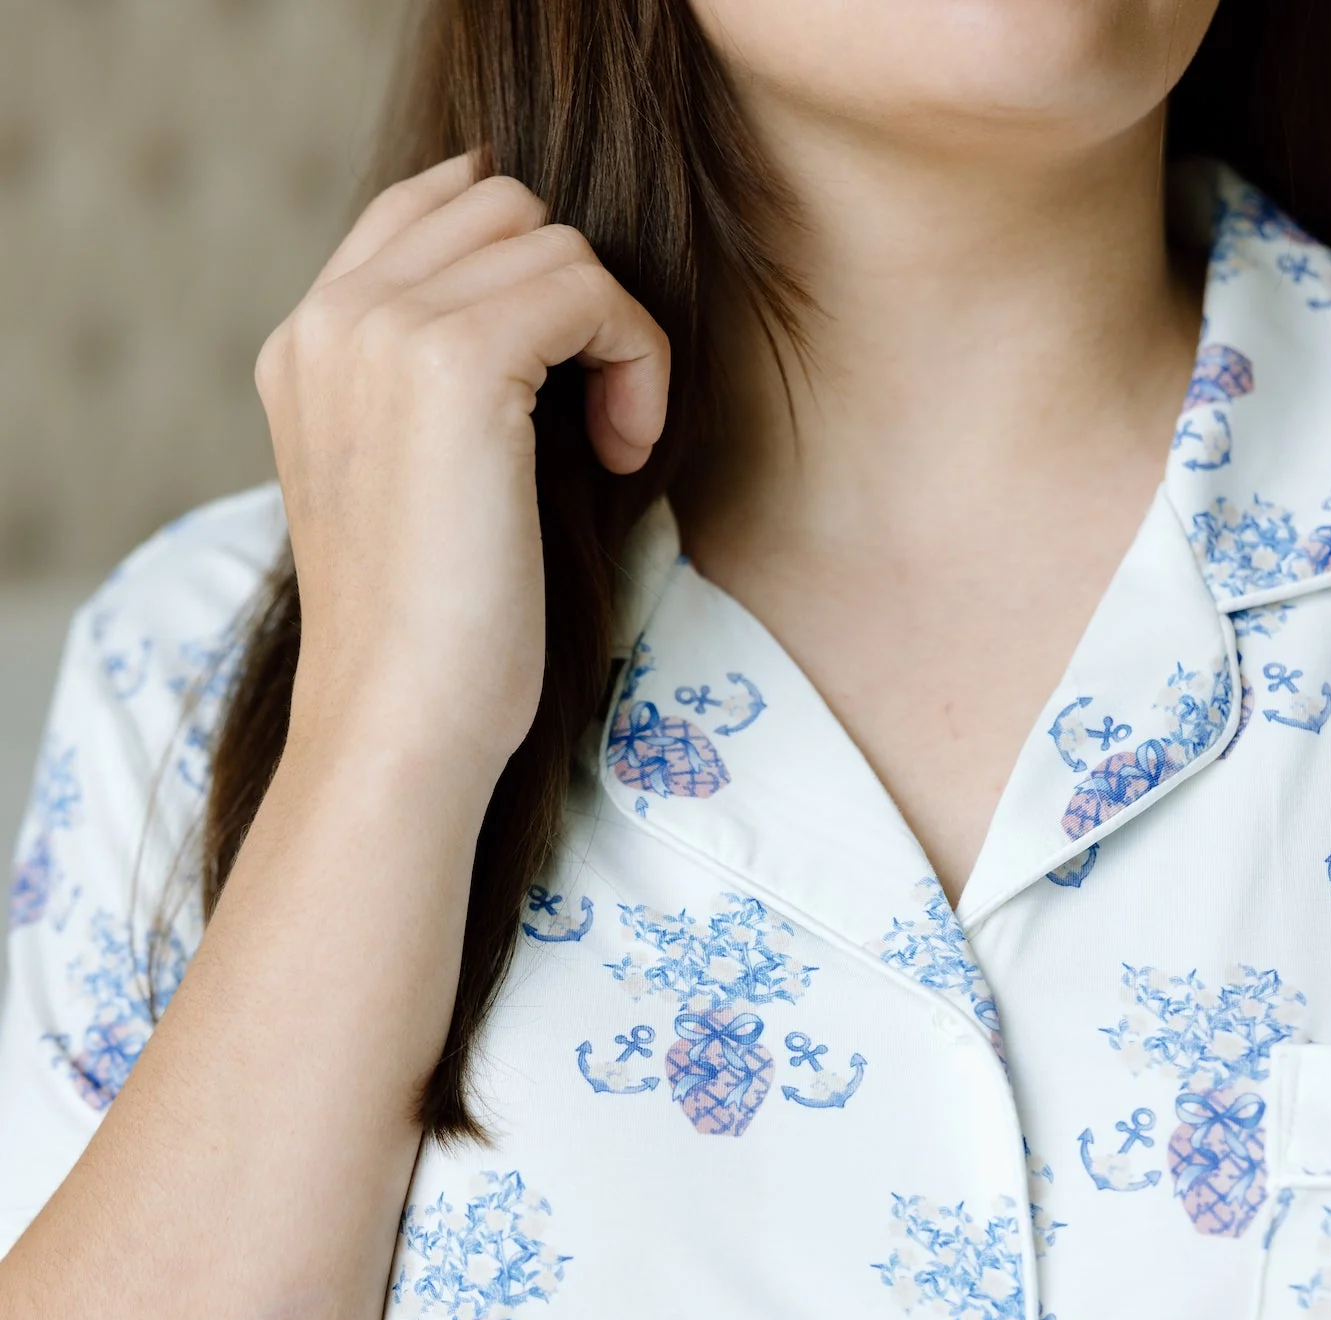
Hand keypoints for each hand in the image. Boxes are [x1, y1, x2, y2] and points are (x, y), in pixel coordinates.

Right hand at [255, 157, 670, 775]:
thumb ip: (434, 384)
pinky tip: (620, 453)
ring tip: (609, 444)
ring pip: (551, 238)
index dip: (523, 258)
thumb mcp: (413, 482)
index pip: (425, 204)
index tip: (566, 369)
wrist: (397, 720)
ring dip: (614, 332)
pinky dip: (638, 360)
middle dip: (574, 294)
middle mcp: (331, 319)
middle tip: (592, 417)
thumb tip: (542, 308)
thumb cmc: (428, 637)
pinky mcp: (453, 361)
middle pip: (500, 203)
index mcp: (307, 344)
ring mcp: (382, 329)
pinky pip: (591, 287)